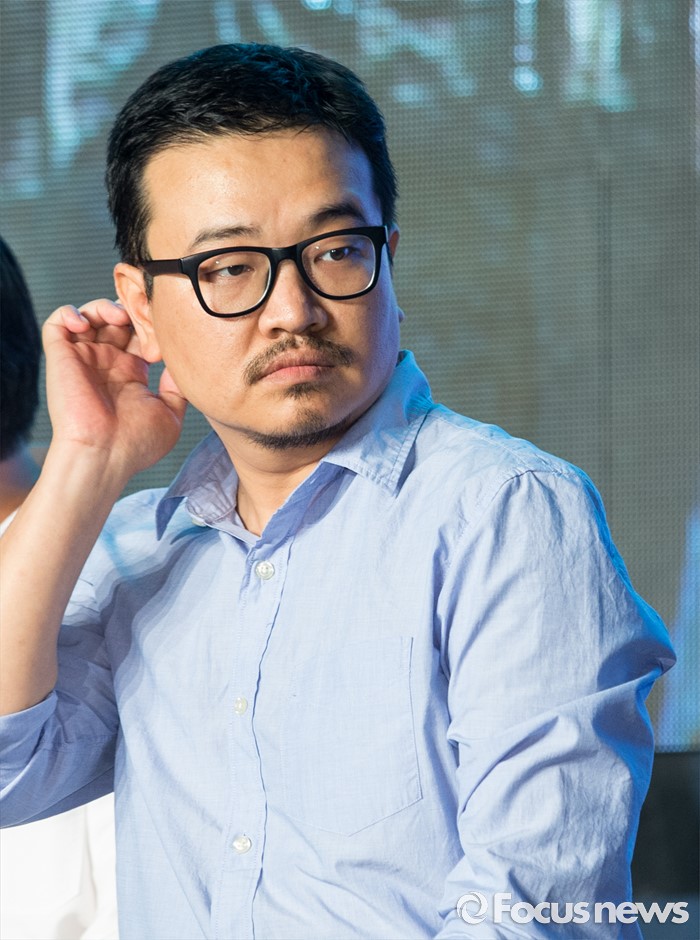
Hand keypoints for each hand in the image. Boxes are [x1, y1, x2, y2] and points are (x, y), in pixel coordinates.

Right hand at [42, 298, 186, 482]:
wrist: (105, 455)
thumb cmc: (137, 444)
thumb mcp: (170, 414)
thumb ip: (177, 388)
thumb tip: (184, 363)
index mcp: (131, 373)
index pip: (140, 333)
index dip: (153, 322)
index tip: (167, 328)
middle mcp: (107, 363)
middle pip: (118, 319)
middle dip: (133, 309)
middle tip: (146, 315)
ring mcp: (85, 359)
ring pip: (91, 314)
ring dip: (105, 306)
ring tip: (120, 317)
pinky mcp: (62, 357)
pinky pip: (57, 323)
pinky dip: (70, 313)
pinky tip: (86, 323)